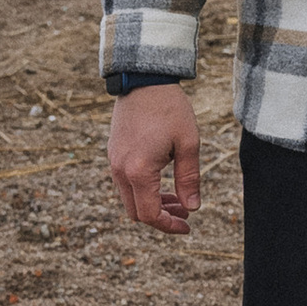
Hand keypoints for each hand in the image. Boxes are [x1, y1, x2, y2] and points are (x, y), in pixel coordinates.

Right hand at [108, 83, 203, 234]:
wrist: (144, 79)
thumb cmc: (169, 109)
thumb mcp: (188, 143)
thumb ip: (189, 179)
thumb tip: (193, 208)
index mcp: (138, 171)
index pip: (149, 214)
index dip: (169, 226)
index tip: (187, 225)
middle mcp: (120, 170)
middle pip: (136, 212)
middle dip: (161, 217)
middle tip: (185, 211)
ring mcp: (114, 161)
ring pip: (130, 198)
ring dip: (152, 203)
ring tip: (177, 197)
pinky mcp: (114, 153)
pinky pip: (125, 183)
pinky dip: (142, 190)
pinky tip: (162, 181)